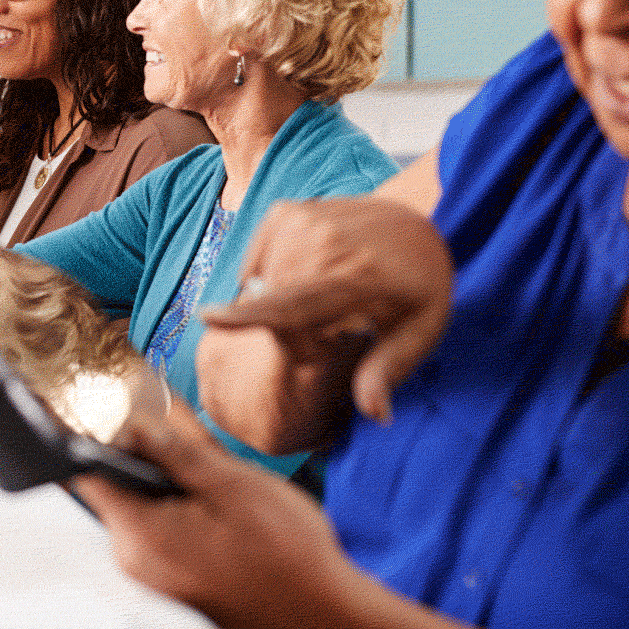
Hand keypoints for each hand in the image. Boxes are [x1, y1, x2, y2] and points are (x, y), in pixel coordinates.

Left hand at [72, 382, 404, 628]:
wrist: (326, 615)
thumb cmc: (288, 553)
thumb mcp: (233, 484)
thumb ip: (177, 450)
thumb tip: (133, 422)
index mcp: (141, 536)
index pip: (87, 474)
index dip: (95, 436)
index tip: (116, 411)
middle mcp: (134, 563)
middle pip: (115, 489)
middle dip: (144, 460)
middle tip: (187, 446)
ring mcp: (152, 579)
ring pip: (141, 510)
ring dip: (166, 488)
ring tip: (214, 485)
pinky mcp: (171, 586)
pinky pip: (159, 535)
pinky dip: (179, 515)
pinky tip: (218, 513)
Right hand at [201, 197, 452, 425]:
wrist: (415, 221)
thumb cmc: (419, 285)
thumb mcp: (420, 332)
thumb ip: (388, 370)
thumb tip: (376, 416)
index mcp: (358, 275)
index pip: (290, 300)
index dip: (245, 314)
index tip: (207, 320)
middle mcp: (324, 240)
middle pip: (270, 295)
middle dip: (281, 329)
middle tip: (320, 341)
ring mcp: (302, 219)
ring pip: (259, 276)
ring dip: (271, 302)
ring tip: (316, 311)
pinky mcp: (285, 211)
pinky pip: (255, 257)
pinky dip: (265, 277)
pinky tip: (297, 282)